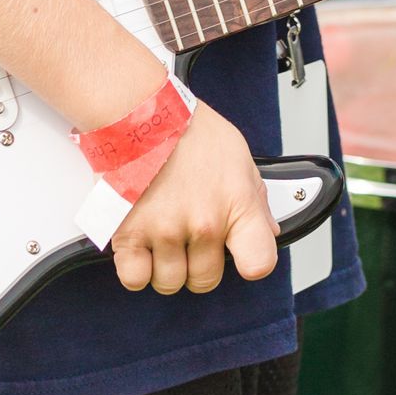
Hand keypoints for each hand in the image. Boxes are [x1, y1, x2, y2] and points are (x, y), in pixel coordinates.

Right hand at [110, 97, 279, 296]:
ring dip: (166, 267)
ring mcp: (165, 231)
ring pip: (169, 282)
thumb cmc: (189, 129)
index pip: (259, 263)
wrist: (140, 112)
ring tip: (163, 236)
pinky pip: (134, 278)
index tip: (239, 256)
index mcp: (236, 205)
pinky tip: (140, 247)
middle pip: (206, 280)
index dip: (250, 263)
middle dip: (198, 266)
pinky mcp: (128, 233)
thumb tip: (267, 230)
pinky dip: (136, 270)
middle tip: (188, 237)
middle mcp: (203, 224)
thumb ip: (255, 199)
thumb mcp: (239, 157)